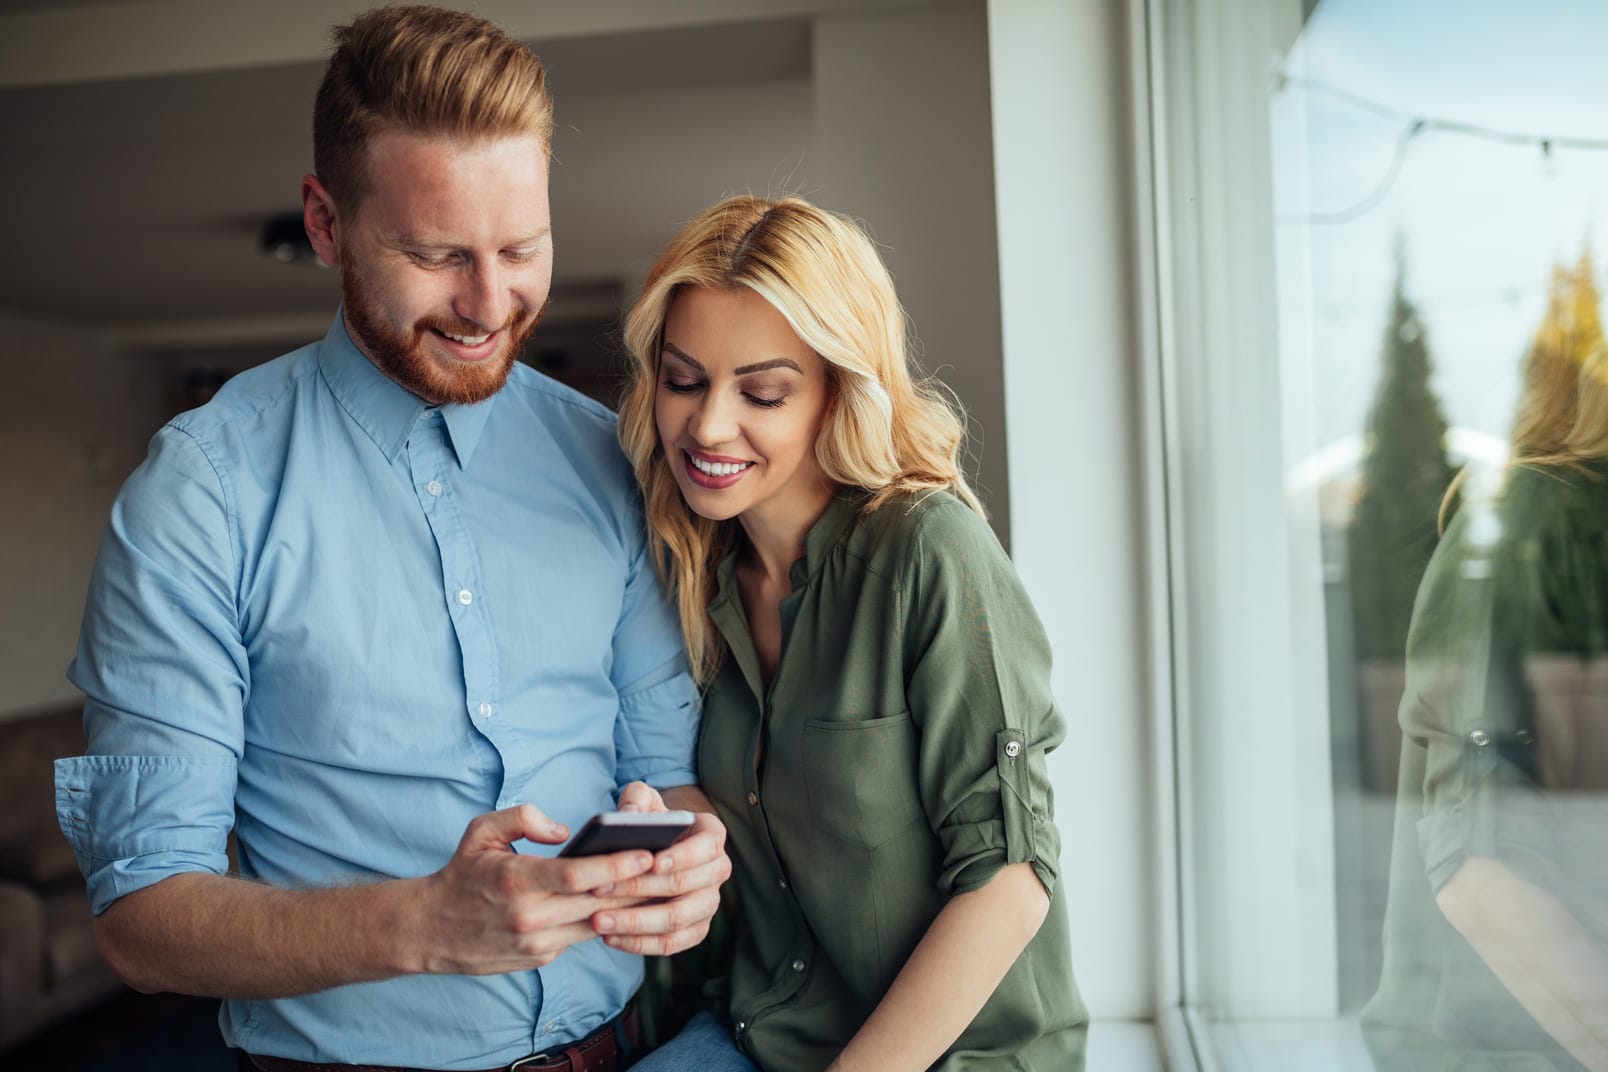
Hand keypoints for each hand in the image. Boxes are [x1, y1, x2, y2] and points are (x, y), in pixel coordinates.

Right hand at [413, 803, 657, 974]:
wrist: (431, 930)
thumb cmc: (463, 872)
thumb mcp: (482, 831)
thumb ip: (522, 817)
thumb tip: (564, 830)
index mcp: (515, 880)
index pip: (577, 875)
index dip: (616, 866)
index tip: (646, 852)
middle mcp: (528, 916)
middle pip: (596, 902)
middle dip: (635, 886)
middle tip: (670, 866)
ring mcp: (536, 942)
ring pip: (596, 923)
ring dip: (628, 907)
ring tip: (659, 883)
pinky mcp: (541, 957)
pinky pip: (582, 936)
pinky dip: (605, 919)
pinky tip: (629, 903)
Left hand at [590, 783, 732, 955]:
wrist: (656, 850)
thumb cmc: (650, 822)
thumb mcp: (643, 800)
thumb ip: (635, 799)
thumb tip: (629, 816)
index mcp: (712, 835)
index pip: (706, 846)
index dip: (681, 856)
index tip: (651, 862)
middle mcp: (718, 870)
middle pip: (685, 886)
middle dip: (641, 888)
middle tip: (601, 889)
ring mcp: (708, 903)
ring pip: (677, 920)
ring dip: (635, 922)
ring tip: (598, 919)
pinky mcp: (695, 929)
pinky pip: (671, 944)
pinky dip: (639, 944)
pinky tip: (609, 937)